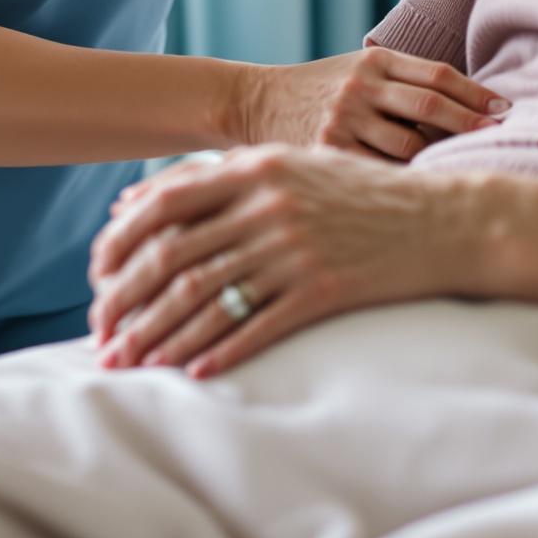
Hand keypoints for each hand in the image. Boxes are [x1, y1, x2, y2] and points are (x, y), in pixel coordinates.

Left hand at [89, 146, 471, 376]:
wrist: (441, 220)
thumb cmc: (359, 192)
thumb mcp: (291, 164)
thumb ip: (218, 176)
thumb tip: (137, 200)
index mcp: (258, 167)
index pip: (165, 204)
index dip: (121, 242)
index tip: (95, 275)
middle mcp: (270, 205)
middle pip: (174, 259)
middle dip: (126, 301)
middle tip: (100, 334)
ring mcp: (295, 249)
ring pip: (205, 299)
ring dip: (157, 337)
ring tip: (126, 363)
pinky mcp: (322, 290)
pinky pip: (255, 327)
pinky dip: (215, 352)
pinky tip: (188, 373)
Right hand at [236, 46, 507, 161]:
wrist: (255, 101)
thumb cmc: (321, 89)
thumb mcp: (358, 69)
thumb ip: (402, 78)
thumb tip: (470, 102)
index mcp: (375, 61)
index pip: (438, 74)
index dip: (476, 92)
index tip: (506, 108)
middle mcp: (361, 87)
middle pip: (430, 106)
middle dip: (471, 123)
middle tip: (503, 137)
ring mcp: (343, 120)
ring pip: (409, 145)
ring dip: (442, 158)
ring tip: (471, 170)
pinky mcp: (327, 152)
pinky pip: (378, 172)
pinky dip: (406, 181)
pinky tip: (427, 194)